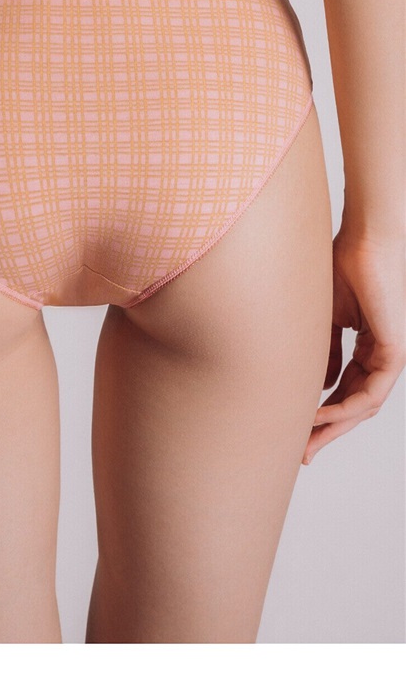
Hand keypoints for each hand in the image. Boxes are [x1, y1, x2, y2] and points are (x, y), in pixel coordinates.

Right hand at [302, 228, 405, 464]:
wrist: (364, 239)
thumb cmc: (342, 266)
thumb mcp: (325, 319)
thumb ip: (326, 351)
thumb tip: (322, 383)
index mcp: (370, 347)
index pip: (347, 390)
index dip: (323, 413)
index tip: (297, 429)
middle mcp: (384, 355)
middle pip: (356, 405)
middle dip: (328, 431)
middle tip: (302, 452)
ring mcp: (392, 355)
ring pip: (365, 406)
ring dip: (334, 426)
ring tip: (307, 441)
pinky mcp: (396, 351)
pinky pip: (372, 393)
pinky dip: (345, 407)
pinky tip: (320, 416)